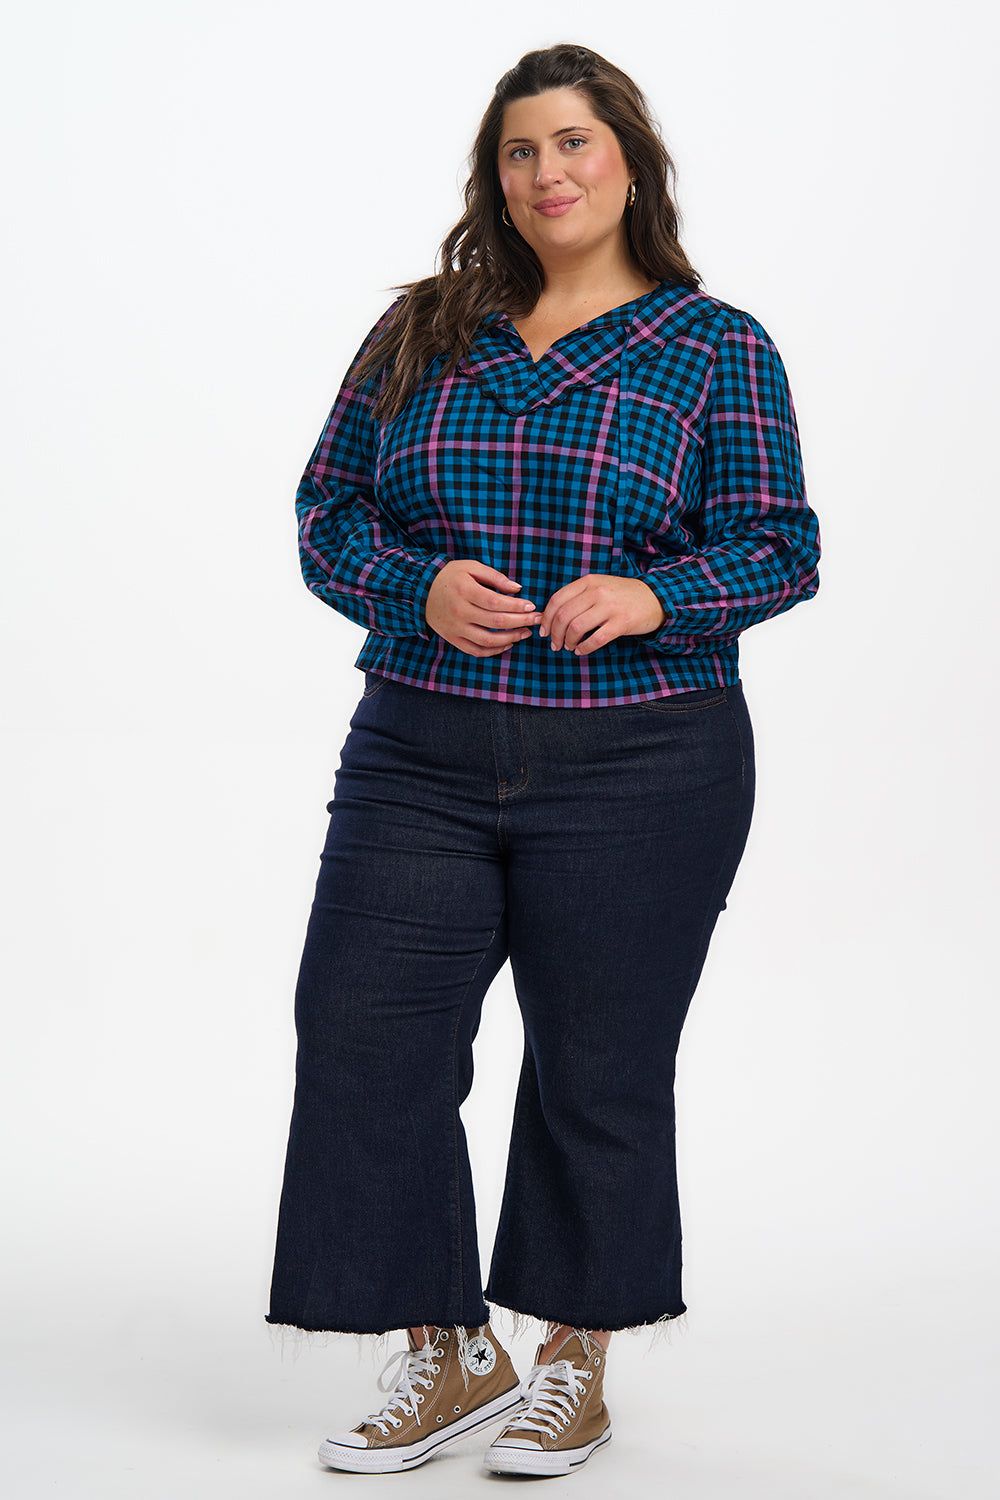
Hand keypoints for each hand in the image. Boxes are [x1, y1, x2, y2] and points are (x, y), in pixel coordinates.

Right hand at [426, 559, 542, 657]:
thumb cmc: (450, 576)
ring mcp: (456, 628)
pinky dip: (494, 650)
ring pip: (488, 640)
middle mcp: (460, 611)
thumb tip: (517, 588)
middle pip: (496, 621)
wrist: (420, 590)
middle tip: (537, 620)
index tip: (532, 606)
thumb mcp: (470, 567)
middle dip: (521, 622)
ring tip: (526, 633)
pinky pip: (476, 650)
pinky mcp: (453, 639)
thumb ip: (495, 577)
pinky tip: (508, 644)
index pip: (496, 602)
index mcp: (465, 591)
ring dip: (511, 638)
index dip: (516, 606)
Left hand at [539, 574, 666, 654]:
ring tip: (569, 647)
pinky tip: (581, 651)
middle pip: (564, 615)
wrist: (655, 597)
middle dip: (555, 634)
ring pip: (576, 627)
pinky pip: (596, 639)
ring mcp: (610, 606)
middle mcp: (598, 591)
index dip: (546, 618)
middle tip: (555, 644)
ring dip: (568, 641)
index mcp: (589, 582)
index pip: (557, 599)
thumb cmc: (622, 595)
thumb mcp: (599, 586)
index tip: (544, 631)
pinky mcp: (622, 622)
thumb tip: (550, 617)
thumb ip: (577, 597)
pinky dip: (584, 648)